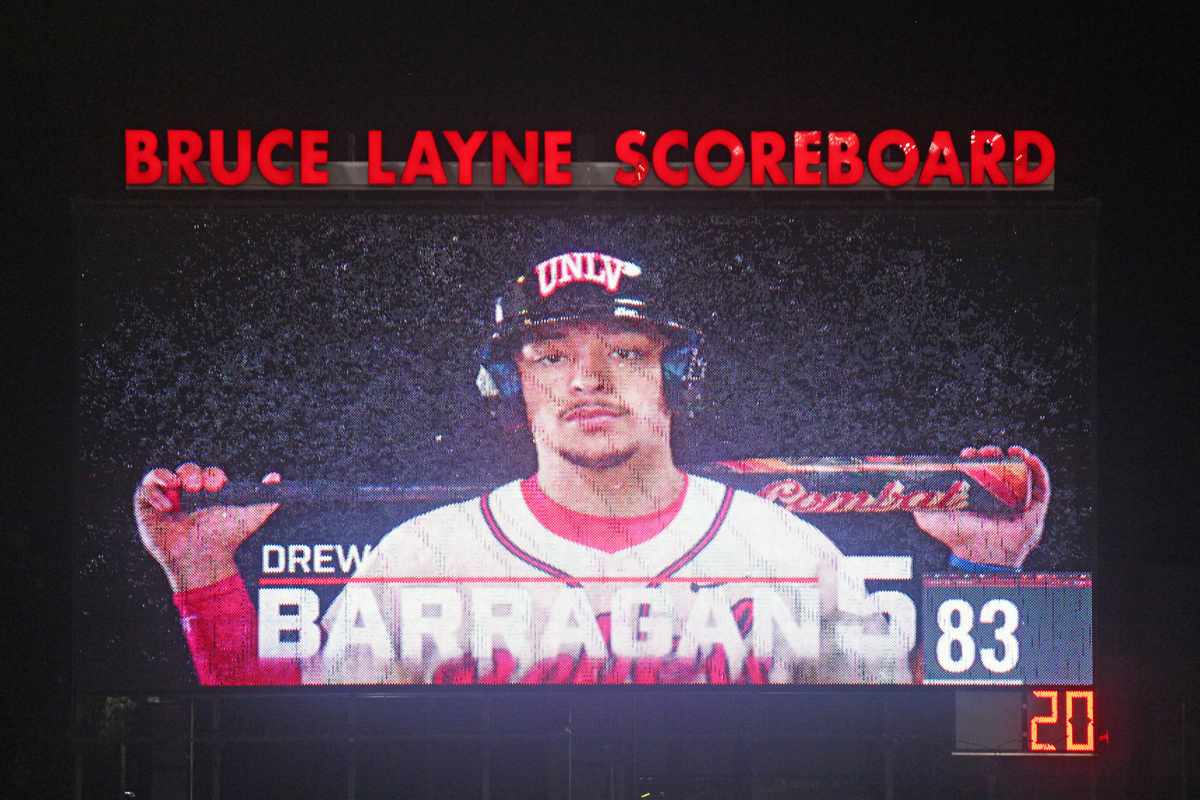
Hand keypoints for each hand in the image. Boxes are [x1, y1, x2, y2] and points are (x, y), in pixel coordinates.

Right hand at [135, 463, 280, 592]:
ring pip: (160, 476)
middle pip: (185, 471)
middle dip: (192, 473)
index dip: (212, 474)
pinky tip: (167, 504)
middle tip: (198, 486)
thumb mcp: (251, 517)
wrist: (207, 562)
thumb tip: (276, 477)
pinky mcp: (147, 512)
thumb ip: (267, 498)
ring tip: (178, 485)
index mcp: (208, 493)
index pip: (207, 474)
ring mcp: (166, 502)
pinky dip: (153, 491)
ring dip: (168, 475)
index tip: (219, 484)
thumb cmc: (227, 540)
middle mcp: (186, 495)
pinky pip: (143, 492)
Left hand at [912, 445, 1049, 569]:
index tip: (967, 453)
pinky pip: (1041, 485)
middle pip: (999, 467)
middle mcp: (997, 496)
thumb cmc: (957, 539)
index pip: (978, 470)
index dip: (974, 458)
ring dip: (1016, 457)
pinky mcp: (1034, 508)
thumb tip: (904, 490)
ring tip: (1010, 449)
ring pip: (1021, 472)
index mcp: (977, 495)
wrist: (979, 555)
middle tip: (985, 450)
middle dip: (993, 455)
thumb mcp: (930, 519)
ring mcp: (1017, 501)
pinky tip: (1028, 457)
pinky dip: (1037, 468)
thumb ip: (918, 504)